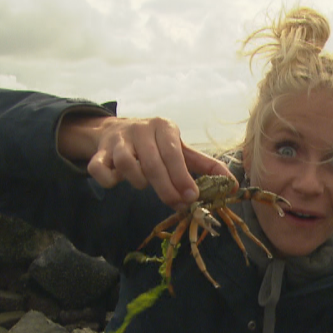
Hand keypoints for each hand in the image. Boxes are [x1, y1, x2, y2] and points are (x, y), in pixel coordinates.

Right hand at [58, 114, 229, 207]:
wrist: (117, 131)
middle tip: (176, 204)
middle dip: (166, 188)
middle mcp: (140, 129)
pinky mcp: (99, 152)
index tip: (192, 197)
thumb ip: (206, 166)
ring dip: (138, 182)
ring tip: (144, 185)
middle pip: (153, 163)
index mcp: (164, 127)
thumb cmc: (157, 146)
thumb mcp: (182, 150)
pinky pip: (99, 168)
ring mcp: (117, 140)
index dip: (183, 177)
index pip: (174, 154)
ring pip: (127, 165)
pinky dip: (108, 180)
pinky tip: (117, 182)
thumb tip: (233, 185)